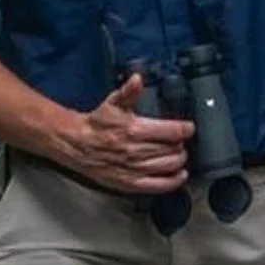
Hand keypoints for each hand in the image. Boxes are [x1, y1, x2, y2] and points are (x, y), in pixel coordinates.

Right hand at [60, 75, 191, 193]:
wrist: (76, 144)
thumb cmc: (96, 124)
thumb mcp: (113, 103)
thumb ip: (129, 91)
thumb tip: (137, 79)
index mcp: (134, 129)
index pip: (173, 131)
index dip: (186, 128)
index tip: (188, 127)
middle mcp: (135, 151)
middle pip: (173, 149)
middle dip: (181, 144)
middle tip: (180, 140)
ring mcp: (133, 169)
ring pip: (169, 166)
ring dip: (179, 160)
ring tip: (179, 154)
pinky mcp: (129, 183)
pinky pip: (158, 186)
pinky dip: (173, 182)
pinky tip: (179, 175)